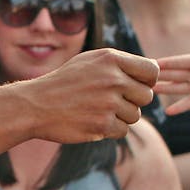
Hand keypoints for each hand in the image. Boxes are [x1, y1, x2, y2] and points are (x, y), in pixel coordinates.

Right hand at [23, 48, 157, 142]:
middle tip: (111, 101)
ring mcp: (108, 103)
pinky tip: (93, 122)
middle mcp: (112, 79)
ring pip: (135, 115)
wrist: (35, 105)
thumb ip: (119, 64)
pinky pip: (123, 130)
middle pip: (146, 96)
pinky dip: (111, 130)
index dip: (147, 81)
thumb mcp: (89, 61)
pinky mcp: (102, 124)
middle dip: (133, 101)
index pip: (152, 71)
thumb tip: (153, 73)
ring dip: (121, 116)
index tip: (133, 86)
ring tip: (98, 111)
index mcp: (111, 59)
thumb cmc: (64, 82)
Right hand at [155, 26, 189, 115]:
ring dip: (163, 90)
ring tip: (149, 91)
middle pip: (172, 75)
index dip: (165, 62)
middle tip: (141, 77)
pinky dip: (178, 108)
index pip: (177, 62)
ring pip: (175, 89)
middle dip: (158, 76)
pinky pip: (187, 104)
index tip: (150, 62)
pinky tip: (168, 112)